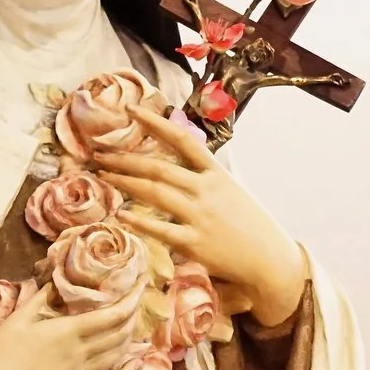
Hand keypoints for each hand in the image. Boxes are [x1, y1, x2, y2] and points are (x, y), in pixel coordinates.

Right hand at [0, 281, 145, 369]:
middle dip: (133, 316)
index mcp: (69, 331)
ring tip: (135, 326)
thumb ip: (41, 298)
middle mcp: (81, 353)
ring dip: (131, 340)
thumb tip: (55, 281)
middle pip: (120, 334)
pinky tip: (134, 364)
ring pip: (118, 356)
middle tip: (136, 302)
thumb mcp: (19, 317)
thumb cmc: (1, 351)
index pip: (113, 314)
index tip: (142, 285)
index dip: (132, 299)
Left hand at [95, 110, 309, 325]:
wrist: (271, 260)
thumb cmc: (250, 225)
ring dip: (125, 181)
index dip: (156, 123)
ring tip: (103, 175)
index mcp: (217, 174)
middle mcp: (206, 190)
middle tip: (99, 153)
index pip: (183, 140)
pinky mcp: (194, 243)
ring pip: (155, 192)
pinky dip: (138, 220)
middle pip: (158, 167)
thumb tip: (177, 166)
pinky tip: (120, 213)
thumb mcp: (232, 192)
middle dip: (125, 158)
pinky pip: (160, 229)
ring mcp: (200, 216)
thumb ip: (205, 179)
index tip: (131, 110)